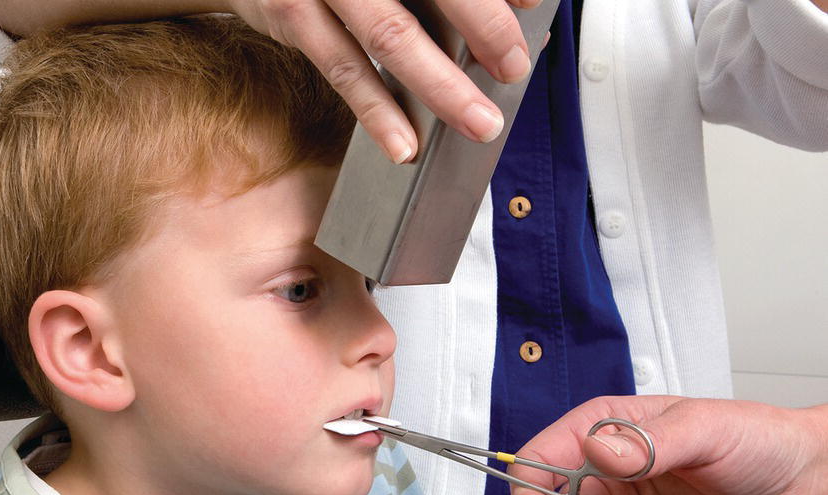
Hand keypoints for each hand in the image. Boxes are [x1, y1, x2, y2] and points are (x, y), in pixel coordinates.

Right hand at [227, 0, 541, 161]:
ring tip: (477, 123)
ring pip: (392, 36)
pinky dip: (377, 111)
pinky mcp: (294, 16)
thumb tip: (508, 9)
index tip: (536, 6)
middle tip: (514, 68)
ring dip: (440, 87)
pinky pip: (343, 70)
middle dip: (483, 29)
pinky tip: (404, 144)